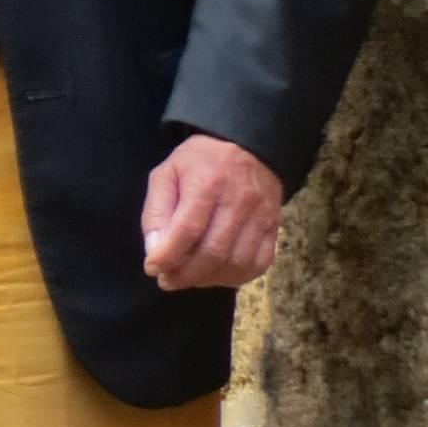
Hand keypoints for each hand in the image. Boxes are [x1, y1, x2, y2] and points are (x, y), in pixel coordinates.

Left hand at [142, 134, 283, 289]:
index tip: (152, 268)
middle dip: (185, 274)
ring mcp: (262, 215)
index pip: (188, 230)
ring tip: (188, 277)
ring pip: (237, 263)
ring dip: (208, 279)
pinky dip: (235, 277)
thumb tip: (154, 250)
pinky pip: (259, 264)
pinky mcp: (275, 227)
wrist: (248, 147)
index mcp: (208, 182)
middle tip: (167, 280)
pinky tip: (216, 274)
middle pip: (214, 252)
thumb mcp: (167, 173)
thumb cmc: (200, 162)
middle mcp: (239, 200)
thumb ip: (156, 210)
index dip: (168, 256)